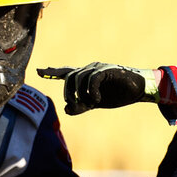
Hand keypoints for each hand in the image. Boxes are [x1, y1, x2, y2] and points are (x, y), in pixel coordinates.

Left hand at [37, 64, 158, 115]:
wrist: (138, 90)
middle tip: (73, 103)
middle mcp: (89, 69)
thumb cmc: (117, 94)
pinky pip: (92, 78)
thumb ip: (81, 106)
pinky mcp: (107, 70)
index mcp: (85, 76)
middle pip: (69, 77)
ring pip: (79, 78)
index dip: (52, 72)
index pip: (65, 72)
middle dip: (68, 91)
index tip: (38, 72)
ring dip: (81, 93)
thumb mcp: (95, 103)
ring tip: (90, 102)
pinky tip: (97, 99)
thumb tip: (66, 108)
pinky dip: (92, 90)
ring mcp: (98, 68)